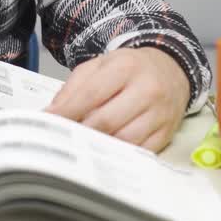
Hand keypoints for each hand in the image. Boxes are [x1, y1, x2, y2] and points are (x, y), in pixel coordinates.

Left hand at [44, 47, 189, 152]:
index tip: (49, 121)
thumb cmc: (131, 68)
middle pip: (106, 120)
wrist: (171, 70)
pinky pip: (139, 151)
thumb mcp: (101, 65)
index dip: (67, 111)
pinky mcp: (166, 133)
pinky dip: (119, 154)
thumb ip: (75, 86)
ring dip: (99, 146)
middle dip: (80, 131)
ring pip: (123, 140)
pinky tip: (106, 150)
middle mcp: (146, 90)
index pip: (91, 94)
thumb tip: (54, 112)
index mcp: (126, 67)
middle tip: (63, 137)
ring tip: (82, 144)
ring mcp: (159, 114)